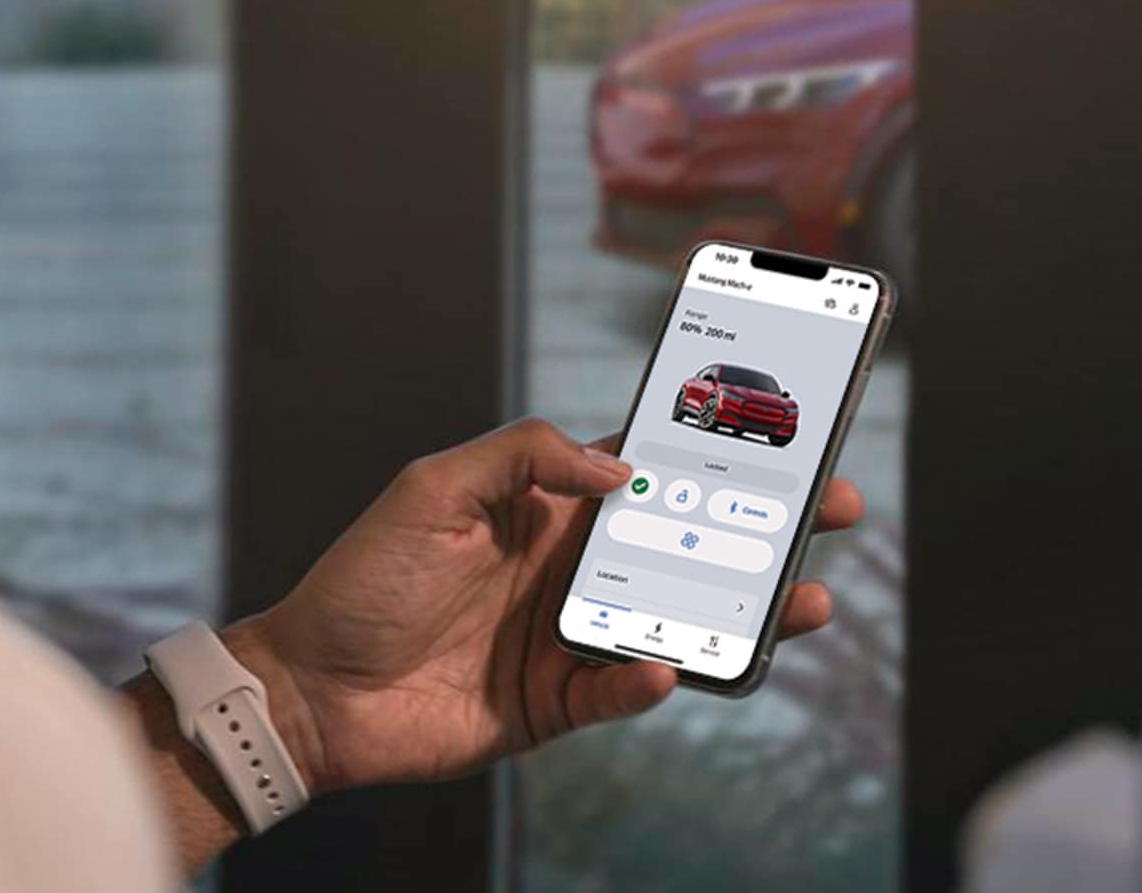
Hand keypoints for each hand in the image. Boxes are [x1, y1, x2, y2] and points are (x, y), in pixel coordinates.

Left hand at [223, 417, 863, 795]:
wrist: (311, 690)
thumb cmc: (361, 581)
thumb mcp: (432, 489)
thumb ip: (526, 457)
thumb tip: (619, 468)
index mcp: (547, 508)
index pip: (647, 472)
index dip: (711, 455)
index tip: (776, 437)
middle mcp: (570, 568)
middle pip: (687, 544)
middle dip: (761, 528)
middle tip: (830, 513)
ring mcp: (569, 636)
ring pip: (677, 620)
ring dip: (740, 610)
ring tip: (800, 601)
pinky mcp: (558, 702)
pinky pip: (622, 690)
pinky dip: (650, 681)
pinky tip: (666, 667)